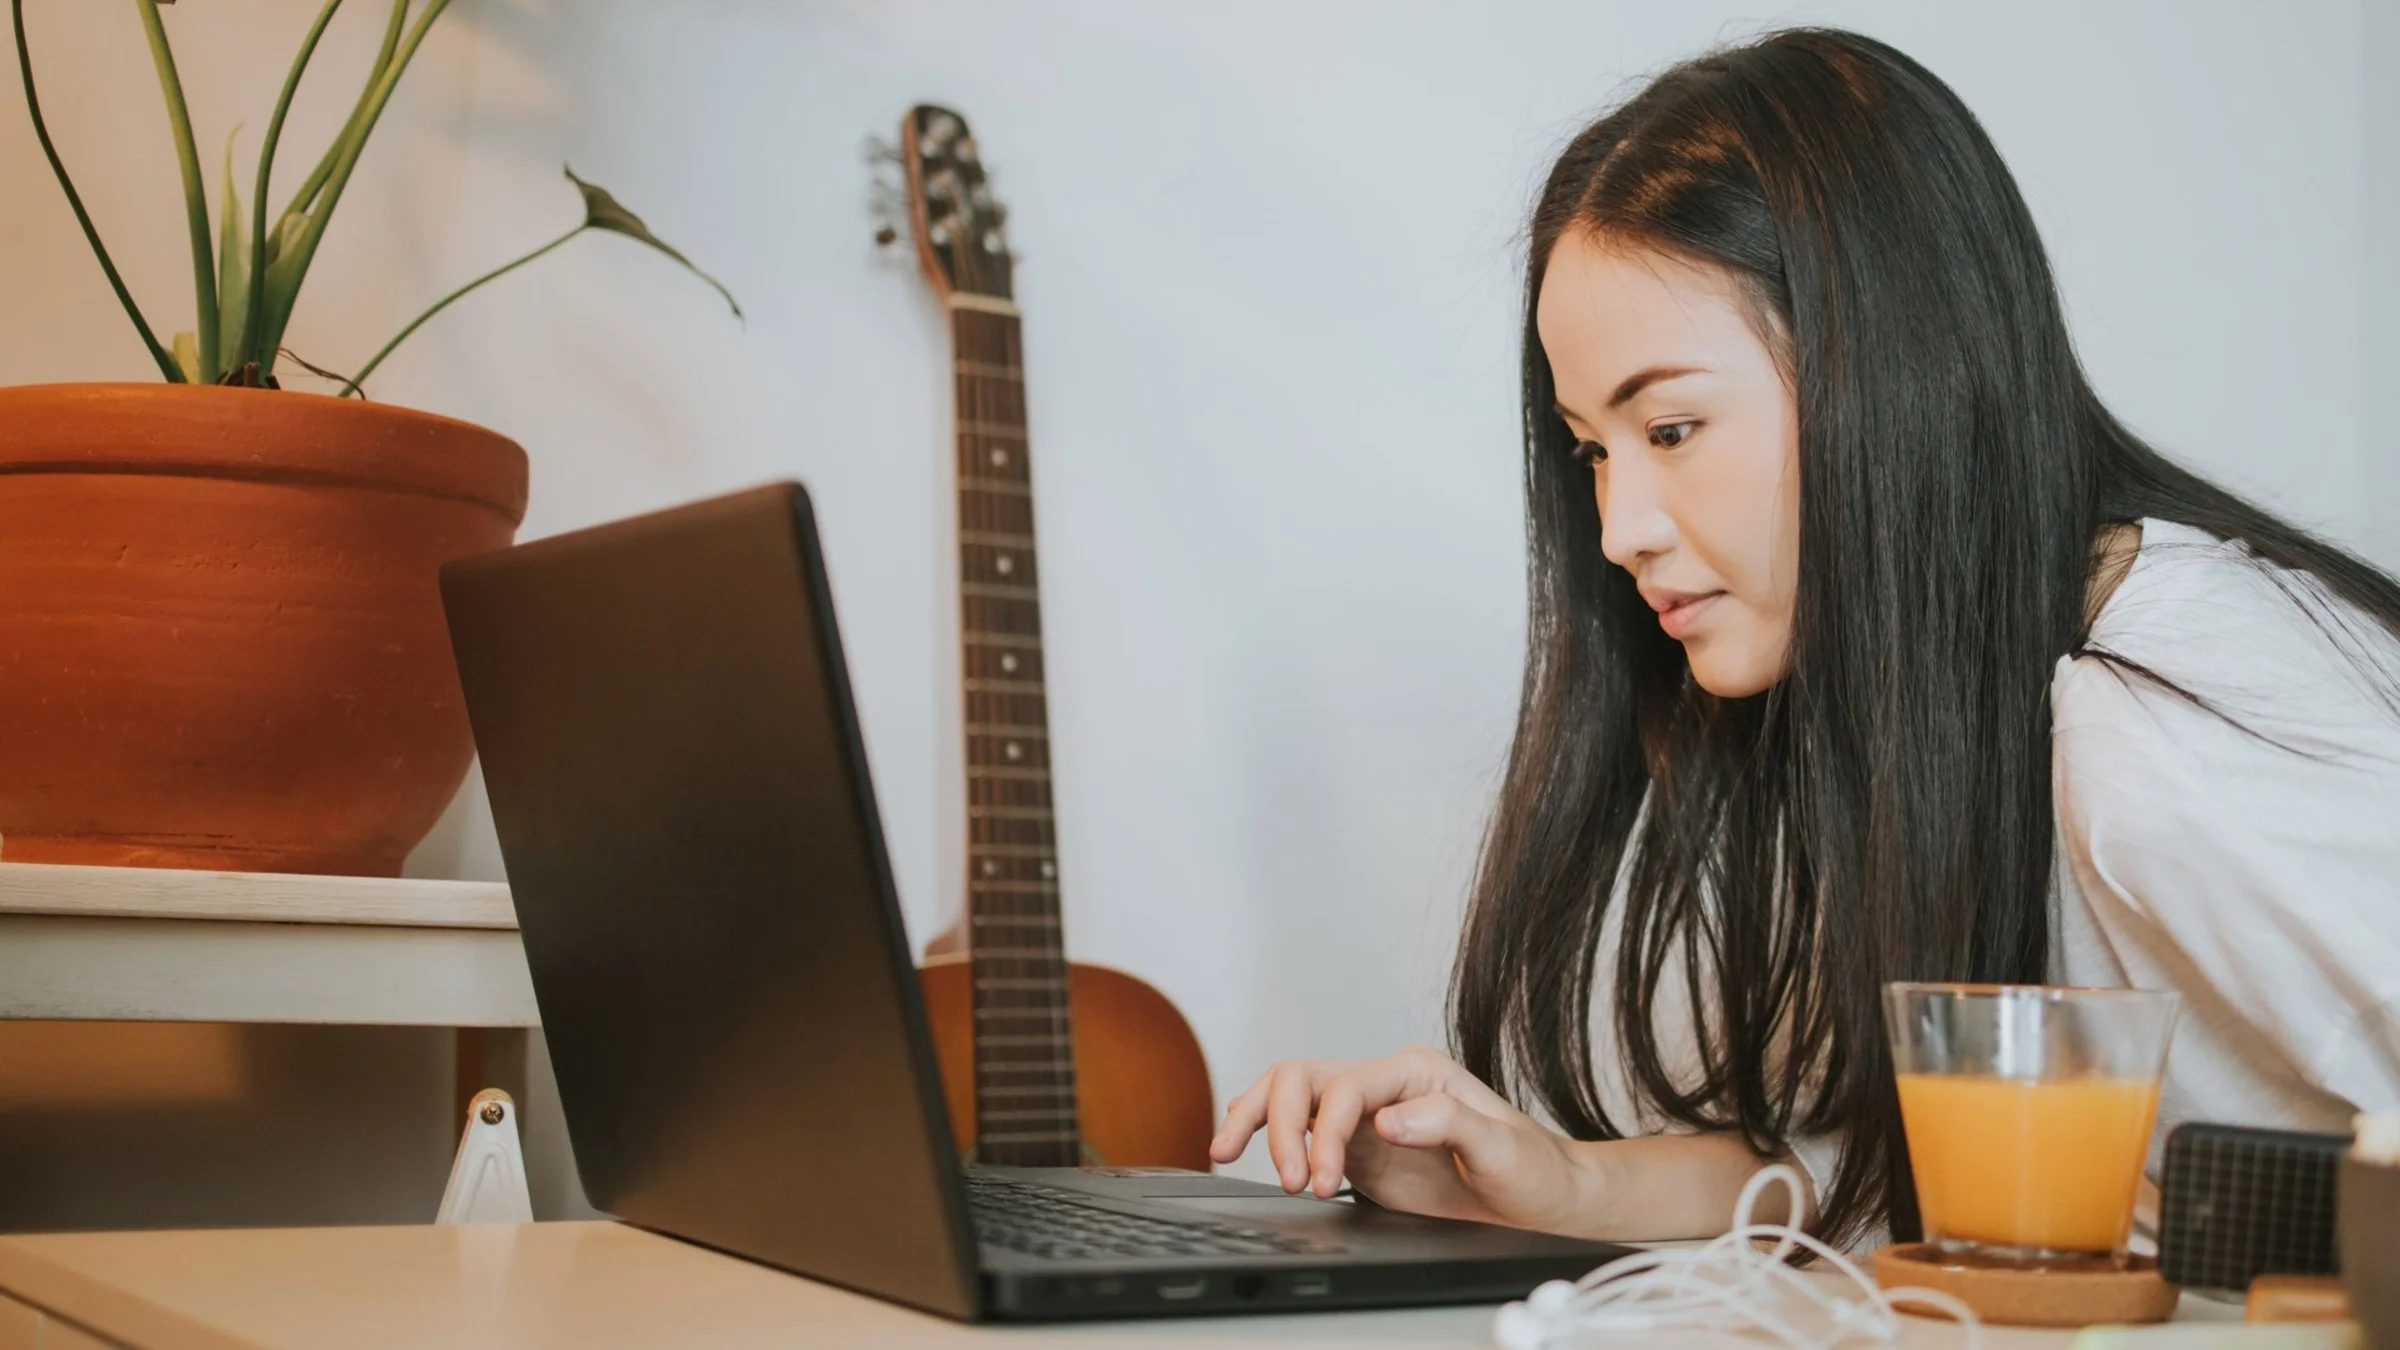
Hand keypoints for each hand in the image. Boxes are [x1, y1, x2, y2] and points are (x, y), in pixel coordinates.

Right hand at [1208, 1045, 1595, 1233]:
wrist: (1542, 1201)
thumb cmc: (1532, 1170)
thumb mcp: (1503, 1147)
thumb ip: (1447, 1123)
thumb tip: (1387, 1119)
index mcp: (1415, 1072)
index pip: (1345, 1086)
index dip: (1324, 1132)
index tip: (1320, 1178)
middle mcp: (1385, 1086)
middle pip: (1302, 1079)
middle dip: (1277, 1123)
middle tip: (1282, 1179)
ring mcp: (1367, 1116)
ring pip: (1290, 1095)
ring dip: (1257, 1120)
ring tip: (1226, 1153)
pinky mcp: (1359, 1149)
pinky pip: (1300, 1129)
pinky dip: (1265, 1131)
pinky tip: (1240, 1143)